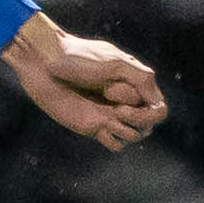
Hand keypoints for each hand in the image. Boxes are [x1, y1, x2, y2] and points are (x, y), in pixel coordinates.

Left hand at [3, 15, 166, 149]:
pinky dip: (114, 141)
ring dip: (126, 131)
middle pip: (149, 124)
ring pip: (135, 136)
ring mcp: (110, 115)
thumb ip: (140, 78)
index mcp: (134, 84)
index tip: (125, 98)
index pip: (158, 108)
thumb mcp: (114, 63)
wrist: (45, 64)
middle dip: (138, 120)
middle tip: (115, 107)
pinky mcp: (94, 127)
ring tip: (106, 117)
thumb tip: (155, 100)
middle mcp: (125, 101)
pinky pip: (116, 144)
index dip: (148, 111)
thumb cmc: (77, 58)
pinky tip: (100, 128)